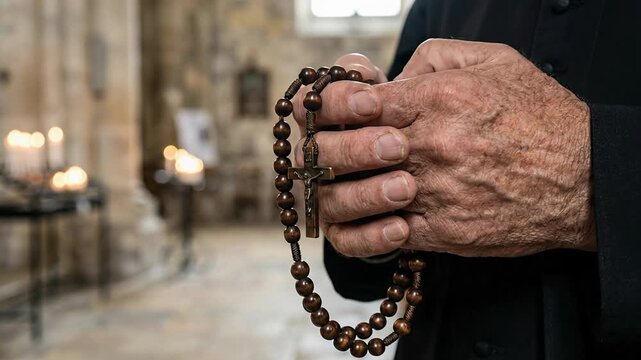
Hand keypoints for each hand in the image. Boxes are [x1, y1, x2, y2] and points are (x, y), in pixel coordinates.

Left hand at [292, 41, 594, 256]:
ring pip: (352, 199)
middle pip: (344, 151)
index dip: (333, 108)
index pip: (356, 103)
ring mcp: (434, 193)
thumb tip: (390, 77)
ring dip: (337, 193)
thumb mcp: (493, 61)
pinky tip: (371, 219)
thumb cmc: (540, 116)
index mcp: (437, 98)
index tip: (336, 114)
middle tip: (328, 152)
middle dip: (326, 151)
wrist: (587, 179)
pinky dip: (364, 231)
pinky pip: (382, 237)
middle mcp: (430, 145)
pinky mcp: (443, 233)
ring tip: (346, 187)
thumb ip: (432, 57)